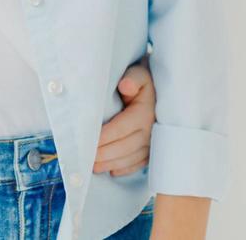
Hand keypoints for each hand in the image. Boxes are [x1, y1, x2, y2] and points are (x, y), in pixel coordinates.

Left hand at [94, 60, 155, 175]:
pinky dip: (126, 168)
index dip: (103, 138)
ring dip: (112, 163)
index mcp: (144, 113)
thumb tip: (125, 85)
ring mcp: (154, 141)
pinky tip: (112, 171)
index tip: (87, 143)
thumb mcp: (139, 74)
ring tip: (94, 167)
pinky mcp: (154, 148)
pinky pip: (141, 163)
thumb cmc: (142, 80)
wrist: (160, 88)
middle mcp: (151, 130)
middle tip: (85, 159)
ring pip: (132, 157)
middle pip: (124, 147)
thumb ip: (132, 78)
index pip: (120, 129)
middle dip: (104, 154)